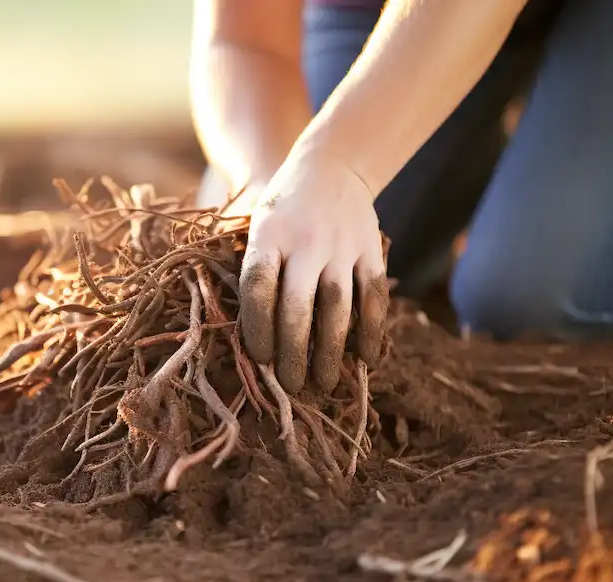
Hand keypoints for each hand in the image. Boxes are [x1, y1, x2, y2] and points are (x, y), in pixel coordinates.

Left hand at [238, 149, 388, 393]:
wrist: (331, 163)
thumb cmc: (281, 207)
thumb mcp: (255, 223)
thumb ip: (251, 266)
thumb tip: (240, 329)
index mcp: (268, 234)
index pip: (258, 286)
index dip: (257, 327)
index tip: (259, 358)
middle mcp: (306, 240)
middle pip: (298, 306)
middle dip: (293, 352)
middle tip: (290, 386)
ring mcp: (343, 245)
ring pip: (338, 307)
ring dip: (332, 351)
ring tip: (325, 384)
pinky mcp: (371, 249)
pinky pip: (373, 296)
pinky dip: (371, 331)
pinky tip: (366, 359)